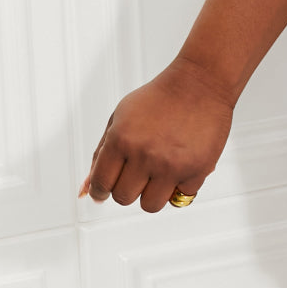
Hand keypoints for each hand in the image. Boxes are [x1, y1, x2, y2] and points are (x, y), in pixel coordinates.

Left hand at [79, 58, 233, 212]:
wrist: (201, 82)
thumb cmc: (160, 97)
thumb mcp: (120, 117)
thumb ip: (100, 154)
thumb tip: (85, 191)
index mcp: (121, 139)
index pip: (100, 185)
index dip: (101, 189)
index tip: (107, 188)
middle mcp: (145, 154)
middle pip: (123, 198)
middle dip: (128, 187)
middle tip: (138, 170)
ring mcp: (172, 165)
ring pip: (150, 205)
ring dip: (152, 193)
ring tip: (159, 172)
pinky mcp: (197, 170)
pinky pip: (180, 197)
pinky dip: (180, 185)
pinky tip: (182, 164)